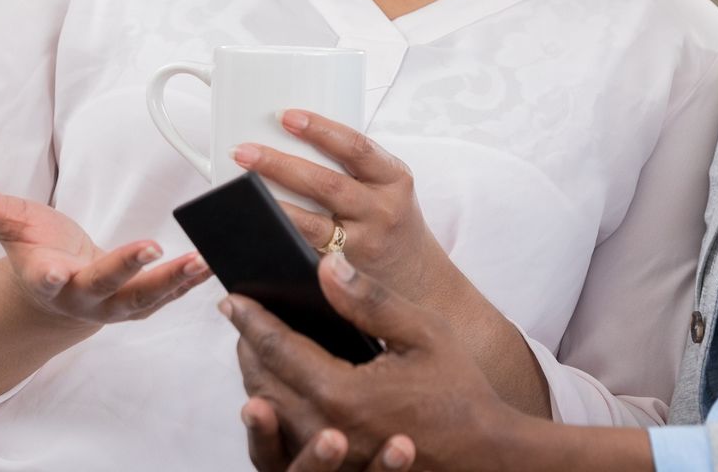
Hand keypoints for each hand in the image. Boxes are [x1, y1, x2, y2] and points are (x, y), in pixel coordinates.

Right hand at [0, 168, 210, 334]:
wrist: (58, 294)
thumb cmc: (37, 252)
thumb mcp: (10, 225)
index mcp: (46, 279)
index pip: (45, 278)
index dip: (47, 275)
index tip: (52, 270)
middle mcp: (82, 297)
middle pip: (105, 287)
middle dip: (128, 269)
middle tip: (151, 249)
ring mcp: (114, 305)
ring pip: (146, 298)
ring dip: (175, 282)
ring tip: (201, 261)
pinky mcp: (140, 303)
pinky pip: (169, 296)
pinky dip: (192, 282)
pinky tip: (213, 263)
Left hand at [224, 252, 520, 471]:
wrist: (485, 453)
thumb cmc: (460, 392)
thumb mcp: (422, 333)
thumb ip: (370, 300)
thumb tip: (326, 266)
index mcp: (342, 394)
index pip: (279, 349)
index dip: (251, 320)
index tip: (231, 297)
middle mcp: (328, 429)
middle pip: (265, 382)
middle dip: (247, 346)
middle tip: (239, 317)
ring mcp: (333, 455)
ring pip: (274, 413)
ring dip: (256, 378)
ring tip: (253, 348)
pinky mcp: (342, 468)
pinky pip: (291, 439)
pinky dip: (277, 410)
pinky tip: (279, 390)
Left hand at [232, 110, 456, 305]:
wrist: (421, 281)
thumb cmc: (392, 221)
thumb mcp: (388, 186)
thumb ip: (353, 166)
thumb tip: (286, 136)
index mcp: (393, 179)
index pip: (356, 147)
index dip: (320, 129)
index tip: (286, 116)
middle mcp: (382, 211)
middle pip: (327, 185)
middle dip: (280, 165)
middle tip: (243, 152)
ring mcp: (363, 246)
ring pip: (311, 225)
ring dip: (271, 207)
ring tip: (240, 191)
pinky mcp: (344, 274)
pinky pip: (305, 255)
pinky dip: (278, 242)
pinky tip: (252, 232)